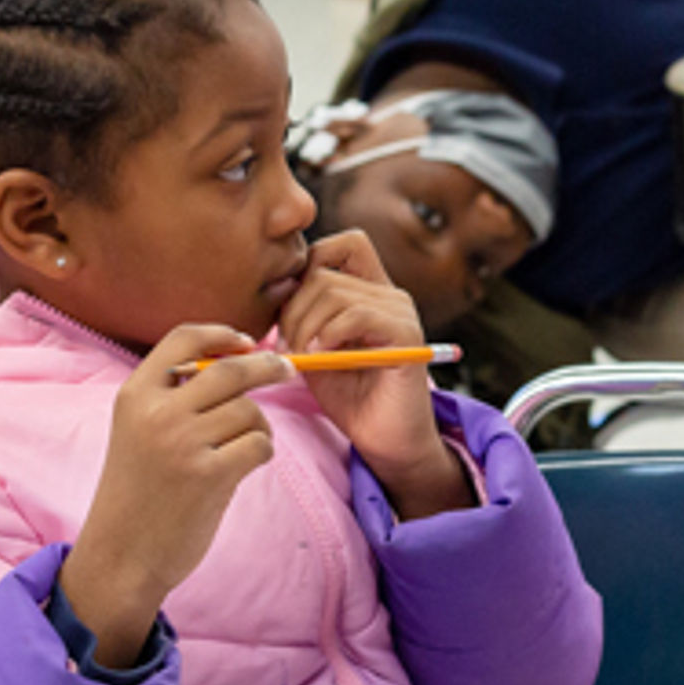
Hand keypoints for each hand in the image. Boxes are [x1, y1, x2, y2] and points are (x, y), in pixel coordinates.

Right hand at [64, 324, 292, 666]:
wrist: (122, 554)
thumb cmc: (138, 492)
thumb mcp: (138, 432)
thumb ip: (175, 398)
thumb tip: (240, 361)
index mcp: (135, 395)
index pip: (183, 339)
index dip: (221, 334)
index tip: (247, 341)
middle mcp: (157, 413)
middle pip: (230, 370)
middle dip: (267, 366)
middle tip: (286, 368)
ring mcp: (183, 443)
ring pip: (249, 411)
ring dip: (258, 426)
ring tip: (243, 447)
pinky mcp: (209, 475)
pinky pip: (258, 444)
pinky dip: (261, 452)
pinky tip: (244, 466)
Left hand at [279, 228, 471, 520]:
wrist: (385, 440)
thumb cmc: (351, 398)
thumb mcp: (314, 349)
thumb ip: (302, 316)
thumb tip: (275, 289)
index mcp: (370, 291)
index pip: (338, 245)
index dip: (305, 269)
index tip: (290, 314)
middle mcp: (389, 294)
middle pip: (323, 271)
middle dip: (293, 309)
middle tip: (292, 347)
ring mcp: (401, 311)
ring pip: (335, 291)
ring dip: (307, 326)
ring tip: (308, 357)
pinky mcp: (408, 335)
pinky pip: (359, 313)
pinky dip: (331, 333)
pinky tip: (324, 356)